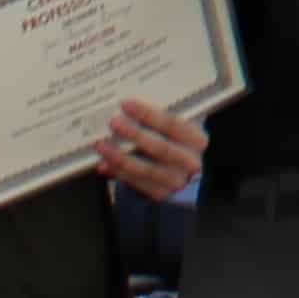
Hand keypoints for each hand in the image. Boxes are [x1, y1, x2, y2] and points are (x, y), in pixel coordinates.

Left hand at [92, 98, 209, 196]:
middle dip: (135, 135)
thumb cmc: (174, 141)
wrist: (181, 171)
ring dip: (120, 157)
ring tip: (101, 145)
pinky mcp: (161, 194)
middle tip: (113, 122)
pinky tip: (104, 163)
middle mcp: (190, 161)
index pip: (173, 124)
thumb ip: (157, 119)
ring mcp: (177, 181)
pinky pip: (137, 183)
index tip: (125, 104)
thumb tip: (126, 108)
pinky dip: (118, 173)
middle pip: (161, 148)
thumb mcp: (175, 129)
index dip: (148, 114)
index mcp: (197, 139)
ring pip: (146, 169)